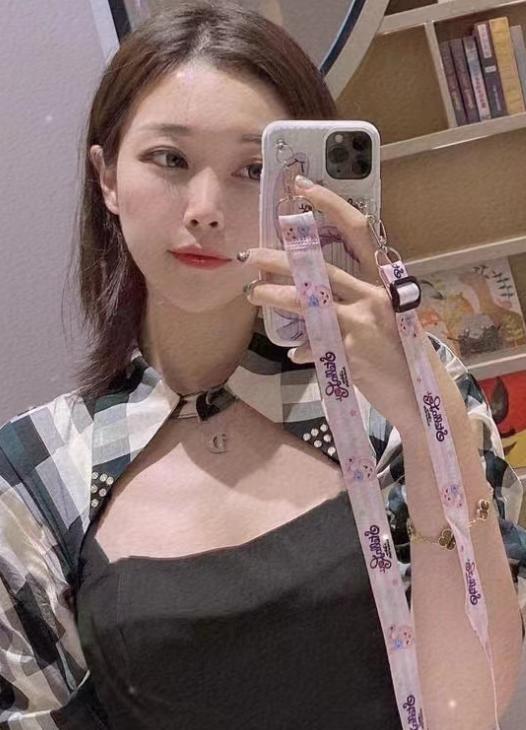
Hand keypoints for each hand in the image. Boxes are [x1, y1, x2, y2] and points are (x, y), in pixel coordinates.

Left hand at [240, 176, 421, 432]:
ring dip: (275, 296)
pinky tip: (295, 354)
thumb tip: (310, 296)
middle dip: (280, 260)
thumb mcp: (384, 316)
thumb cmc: (399, 352)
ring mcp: (363, 321)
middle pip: (319, 267)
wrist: (421, 395)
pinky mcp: (352, 350)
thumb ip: (353, 301)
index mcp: (383, 279)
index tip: (301, 187)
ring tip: (253, 293)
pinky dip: (303, 348)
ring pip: (308, 302)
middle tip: (250, 255)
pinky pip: (315, 343)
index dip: (330, 204)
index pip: (357, 229)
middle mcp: (374, 294)